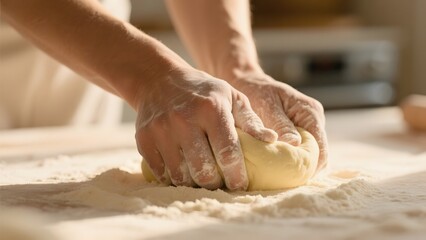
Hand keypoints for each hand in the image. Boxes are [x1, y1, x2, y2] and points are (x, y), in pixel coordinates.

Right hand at [134, 68, 276, 189]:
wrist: (158, 80)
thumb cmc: (202, 92)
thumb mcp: (231, 97)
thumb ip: (251, 121)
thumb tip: (273, 141)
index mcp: (211, 109)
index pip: (228, 152)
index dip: (236, 175)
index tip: (240, 185)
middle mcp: (184, 119)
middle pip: (204, 171)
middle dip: (216, 183)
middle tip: (220, 182)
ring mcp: (161, 130)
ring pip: (181, 175)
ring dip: (194, 182)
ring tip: (201, 176)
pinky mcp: (144, 139)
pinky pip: (161, 172)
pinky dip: (173, 177)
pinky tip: (182, 169)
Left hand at [228, 72, 327, 171]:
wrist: (249, 82)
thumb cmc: (257, 92)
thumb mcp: (267, 106)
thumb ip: (281, 125)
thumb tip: (295, 145)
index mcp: (311, 113)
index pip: (320, 149)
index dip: (310, 167)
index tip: (291, 180)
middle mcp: (314, 120)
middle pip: (318, 155)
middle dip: (304, 169)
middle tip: (284, 183)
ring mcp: (309, 126)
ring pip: (310, 154)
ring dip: (298, 166)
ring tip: (280, 178)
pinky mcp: (300, 131)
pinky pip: (301, 150)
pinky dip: (292, 159)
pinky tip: (278, 167)